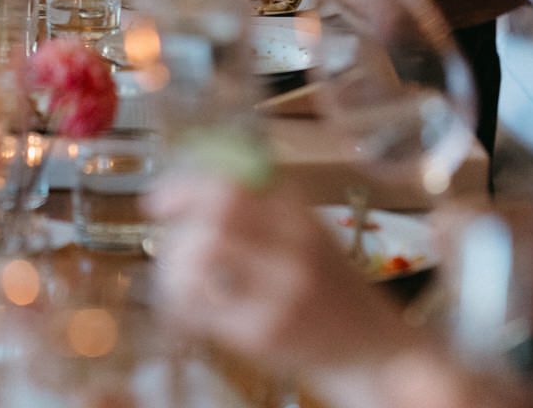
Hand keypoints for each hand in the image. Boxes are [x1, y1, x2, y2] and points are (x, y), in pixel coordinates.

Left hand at [151, 175, 406, 379]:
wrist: (374, 349)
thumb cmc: (329, 285)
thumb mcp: (306, 232)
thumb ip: (261, 207)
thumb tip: (191, 185)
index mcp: (300, 213)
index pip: (233, 183)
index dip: (186, 186)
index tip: (158, 199)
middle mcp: (295, 247)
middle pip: (217, 216)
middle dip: (179, 227)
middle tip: (166, 244)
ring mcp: (283, 292)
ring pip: (204, 260)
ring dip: (176, 267)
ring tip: (174, 278)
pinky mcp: (268, 334)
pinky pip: (206, 309)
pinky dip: (185, 305)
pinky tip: (188, 309)